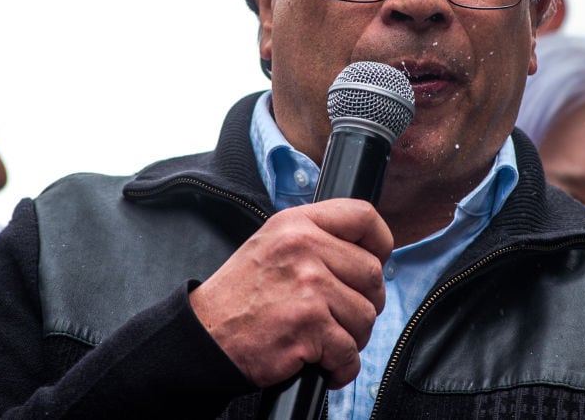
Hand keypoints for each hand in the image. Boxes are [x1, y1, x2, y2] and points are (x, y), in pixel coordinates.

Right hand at [189, 198, 392, 388]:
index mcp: (297, 224)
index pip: (363, 216)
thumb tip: (368, 252)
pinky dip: (342, 367)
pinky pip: (349, 351)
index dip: (380, 242)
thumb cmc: (240, 295)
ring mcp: (308, 286)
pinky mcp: (308, 326)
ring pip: (366, 316)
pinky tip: (325, 365)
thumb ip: (316, 238)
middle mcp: (304, 248)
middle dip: (365, 302)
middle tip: (342, 316)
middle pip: (372, 274)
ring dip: (353, 337)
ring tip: (326, 340)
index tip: (377, 260)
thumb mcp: (272, 244)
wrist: (204, 336)